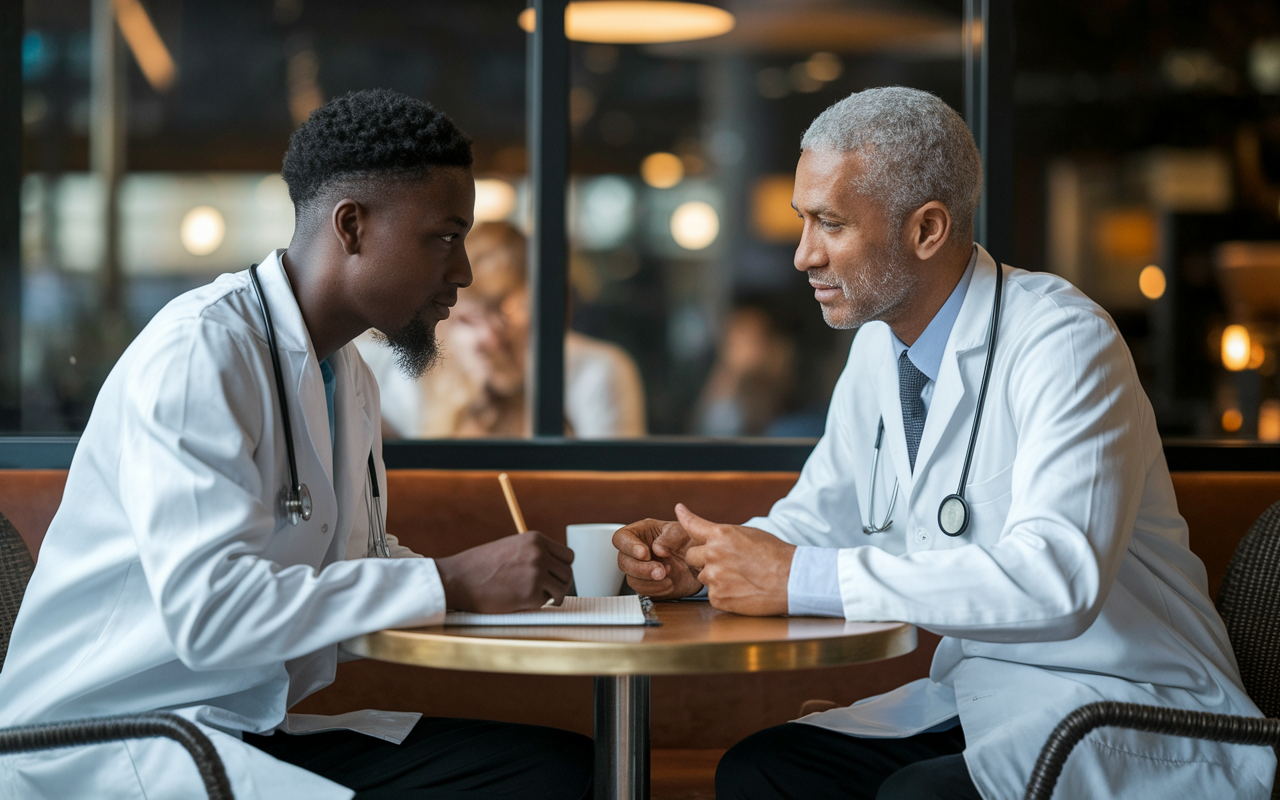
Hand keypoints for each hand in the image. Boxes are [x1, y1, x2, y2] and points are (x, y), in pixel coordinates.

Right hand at [435, 531, 573, 612]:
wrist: (457, 579)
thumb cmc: (480, 566)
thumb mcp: (510, 548)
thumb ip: (533, 554)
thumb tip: (554, 569)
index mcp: (535, 539)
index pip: (568, 556)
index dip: (561, 569)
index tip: (553, 578)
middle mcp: (540, 553)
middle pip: (568, 573)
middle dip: (559, 584)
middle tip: (547, 593)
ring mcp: (537, 573)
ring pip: (563, 589)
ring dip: (552, 596)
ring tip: (536, 598)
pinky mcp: (532, 593)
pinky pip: (546, 602)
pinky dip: (538, 605)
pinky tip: (521, 602)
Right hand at [613, 518, 702, 599]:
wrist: (701, 563)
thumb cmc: (690, 541)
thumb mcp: (684, 532)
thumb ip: (671, 536)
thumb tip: (657, 549)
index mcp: (641, 532)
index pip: (621, 538)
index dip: (629, 547)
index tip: (645, 553)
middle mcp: (636, 550)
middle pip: (623, 561)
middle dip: (642, 569)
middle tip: (661, 571)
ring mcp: (640, 568)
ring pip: (631, 578)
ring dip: (650, 581)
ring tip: (669, 576)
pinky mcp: (646, 584)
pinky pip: (642, 590)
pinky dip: (656, 589)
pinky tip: (670, 583)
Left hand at [678, 504, 795, 615]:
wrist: (792, 580)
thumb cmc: (776, 556)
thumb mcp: (750, 534)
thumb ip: (726, 536)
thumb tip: (713, 536)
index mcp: (722, 534)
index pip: (694, 525)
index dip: (685, 517)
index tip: (679, 510)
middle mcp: (713, 554)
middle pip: (692, 556)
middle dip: (703, 560)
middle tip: (726, 564)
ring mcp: (714, 577)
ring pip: (703, 577)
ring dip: (715, 578)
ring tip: (740, 578)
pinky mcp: (718, 598)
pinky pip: (713, 595)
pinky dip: (724, 594)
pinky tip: (742, 591)